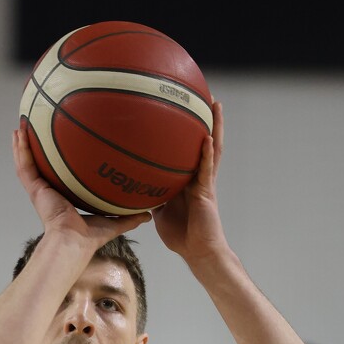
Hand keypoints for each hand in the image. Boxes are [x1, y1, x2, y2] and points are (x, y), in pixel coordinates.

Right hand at [12, 128, 150, 249]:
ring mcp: (39, 190)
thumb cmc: (90, 237)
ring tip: (21, 125)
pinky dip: (20, 150)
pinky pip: (25, 166)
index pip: (57, 176)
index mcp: (63, 198)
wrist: (73, 242)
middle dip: (36, 149)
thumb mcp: (113, 222)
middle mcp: (49, 192)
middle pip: (40, 166)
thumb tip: (149, 214)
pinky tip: (18, 133)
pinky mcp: (35, 189)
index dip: (56, 162)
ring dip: (22, 145)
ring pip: (28, 163)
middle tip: (35, 130)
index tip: (58, 147)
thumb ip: (129, 217)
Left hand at [152, 100, 227, 266]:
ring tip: (214, 103)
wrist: (198, 252)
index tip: (180, 106)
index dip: (186, 129)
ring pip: (212, 148)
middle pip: (203, 140)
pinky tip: (207, 138)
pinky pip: (207, 170)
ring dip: (214, 126)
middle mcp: (198, 176)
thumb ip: (149, 195)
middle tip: (202, 92)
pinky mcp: (207, 192)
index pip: (187, 148)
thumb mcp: (159, 211)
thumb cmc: (180, 235)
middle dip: (204, 118)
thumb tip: (128, 186)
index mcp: (187, 179)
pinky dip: (207, 154)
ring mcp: (205, 182)